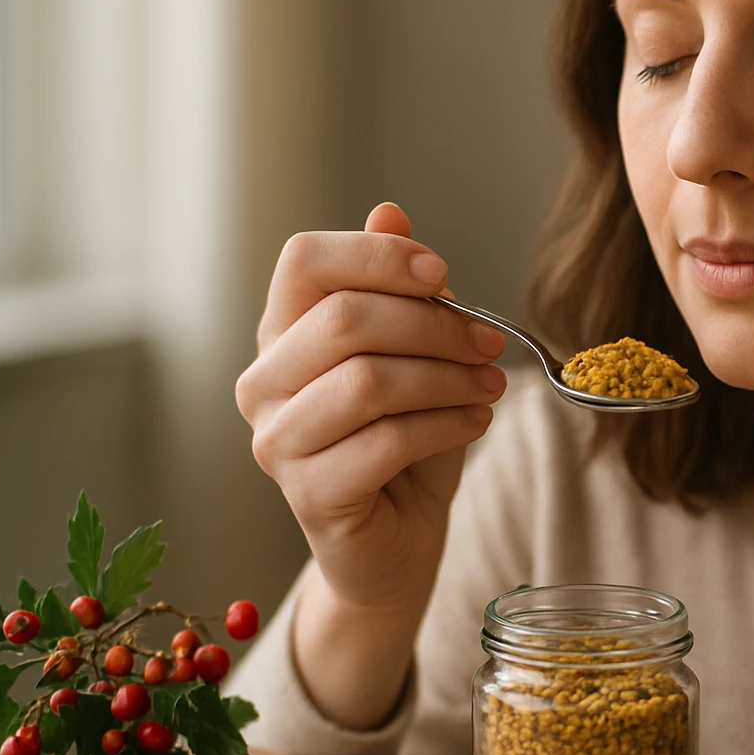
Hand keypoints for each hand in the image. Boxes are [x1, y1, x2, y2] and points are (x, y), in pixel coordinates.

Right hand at [235, 201, 506, 618]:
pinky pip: (385, 441)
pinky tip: (476, 423)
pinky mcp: (309, 494)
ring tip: (491, 387)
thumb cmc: (404, 441)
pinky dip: (446, 425)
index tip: (441, 274)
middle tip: (489, 342)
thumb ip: (399, 290)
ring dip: (448, 378)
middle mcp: (262, 383)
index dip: (377, 256)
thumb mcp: (413, 356)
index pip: (304, 261)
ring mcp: (276, 441)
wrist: (397, 542)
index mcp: (281, 333)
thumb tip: (389, 212)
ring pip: (367, 381)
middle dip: (434, 325)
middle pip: (344, 320)